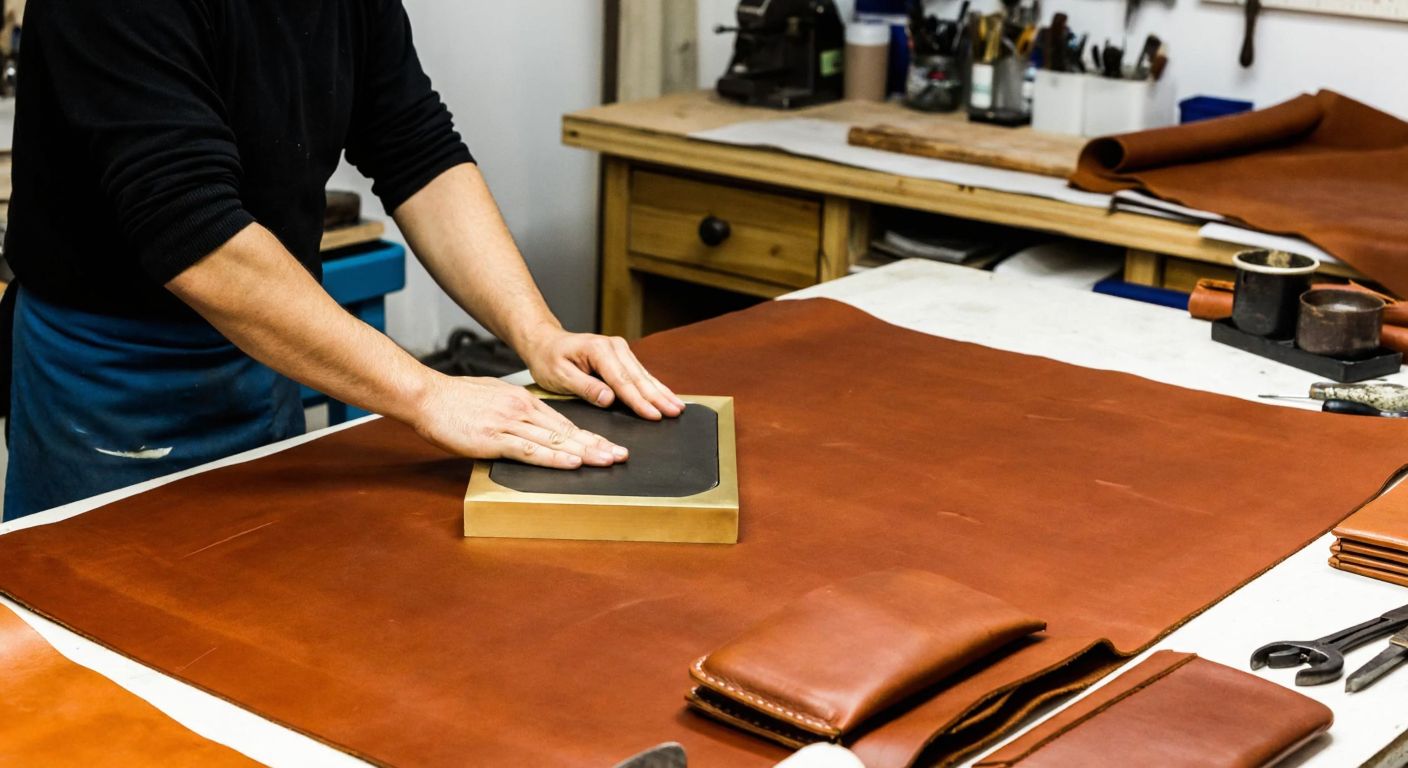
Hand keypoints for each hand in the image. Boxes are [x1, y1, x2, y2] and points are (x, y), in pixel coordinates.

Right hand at [410, 374, 628, 468]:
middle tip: (621, 455)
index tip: (609, 444)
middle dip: (597, 444)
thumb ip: (515, 410)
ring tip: (607, 461)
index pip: (564, 422)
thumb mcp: (494, 396)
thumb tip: (530, 423)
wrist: (427, 397)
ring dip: (584, 452)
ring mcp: (510, 424)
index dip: (589, 435)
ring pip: (555, 439)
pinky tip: (572, 463)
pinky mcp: (494, 439)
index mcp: (524, 401)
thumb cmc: (455, 399)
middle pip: (567, 430)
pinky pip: (530, 449)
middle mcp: (522, 410)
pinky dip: (554, 457)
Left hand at [519, 327, 684, 419]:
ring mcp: (620, 350)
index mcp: (598, 351)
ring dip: (661, 392)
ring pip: (643, 375)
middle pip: (638, 377)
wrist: (545, 342)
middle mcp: (613, 347)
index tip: (653, 414)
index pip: (622, 381)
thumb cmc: (549, 359)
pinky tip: (667, 395)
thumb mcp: (559, 375)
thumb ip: (585, 387)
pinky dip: (654, 386)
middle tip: (674, 412)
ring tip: (678, 406)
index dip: (639, 400)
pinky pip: (640, 373)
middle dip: (658, 397)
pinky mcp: (622, 356)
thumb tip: (609, 399)